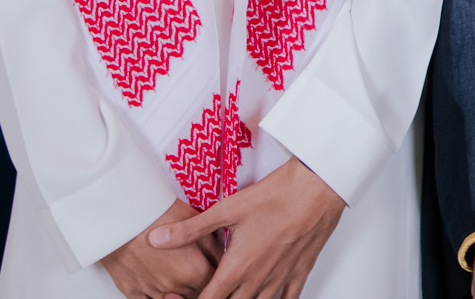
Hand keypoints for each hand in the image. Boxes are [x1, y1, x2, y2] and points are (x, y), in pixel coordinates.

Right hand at [100, 199, 220, 298]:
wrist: (118, 215)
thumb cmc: (156, 212)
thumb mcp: (194, 222)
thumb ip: (213, 245)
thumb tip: (224, 258)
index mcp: (192, 271)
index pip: (216, 284)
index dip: (218, 276)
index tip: (217, 268)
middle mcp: (173, 286)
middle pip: (196, 295)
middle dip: (200, 284)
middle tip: (198, 269)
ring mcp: (152, 291)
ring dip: (181, 292)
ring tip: (180, 275)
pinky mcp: (132, 291)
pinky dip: (158, 297)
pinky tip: (163, 288)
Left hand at [148, 158, 346, 298]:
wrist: (317, 187)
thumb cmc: (276, 195)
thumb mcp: (227, 209)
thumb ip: (189, 229)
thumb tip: (157, 239)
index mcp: (237, 266)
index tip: (184, 297)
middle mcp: (258, 278)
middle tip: (212, 295)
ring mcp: (281, 276)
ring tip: (237, 298)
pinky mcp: (300, 269)